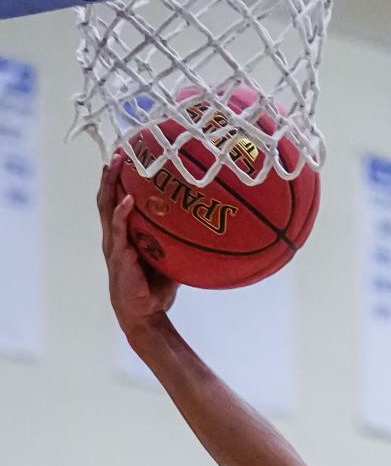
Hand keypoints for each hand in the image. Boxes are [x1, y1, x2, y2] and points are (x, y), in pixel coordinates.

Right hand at [97, 154, 178, 337]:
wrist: (146, 314)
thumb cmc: (156, 290)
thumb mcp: (171, 262)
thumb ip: (180, 245)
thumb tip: (208, 232)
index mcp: (125, 237)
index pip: (118, 202)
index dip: (120, 182)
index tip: (127, 159)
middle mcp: (115, 237)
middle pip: (107, 198)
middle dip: (111, 174)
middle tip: (119, 151)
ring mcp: (114, 245)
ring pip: (107, 208)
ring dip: (110, 184)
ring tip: (116, 164)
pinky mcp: (119, 256)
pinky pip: (119, 230)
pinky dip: (122, 213)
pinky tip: (128, 200)